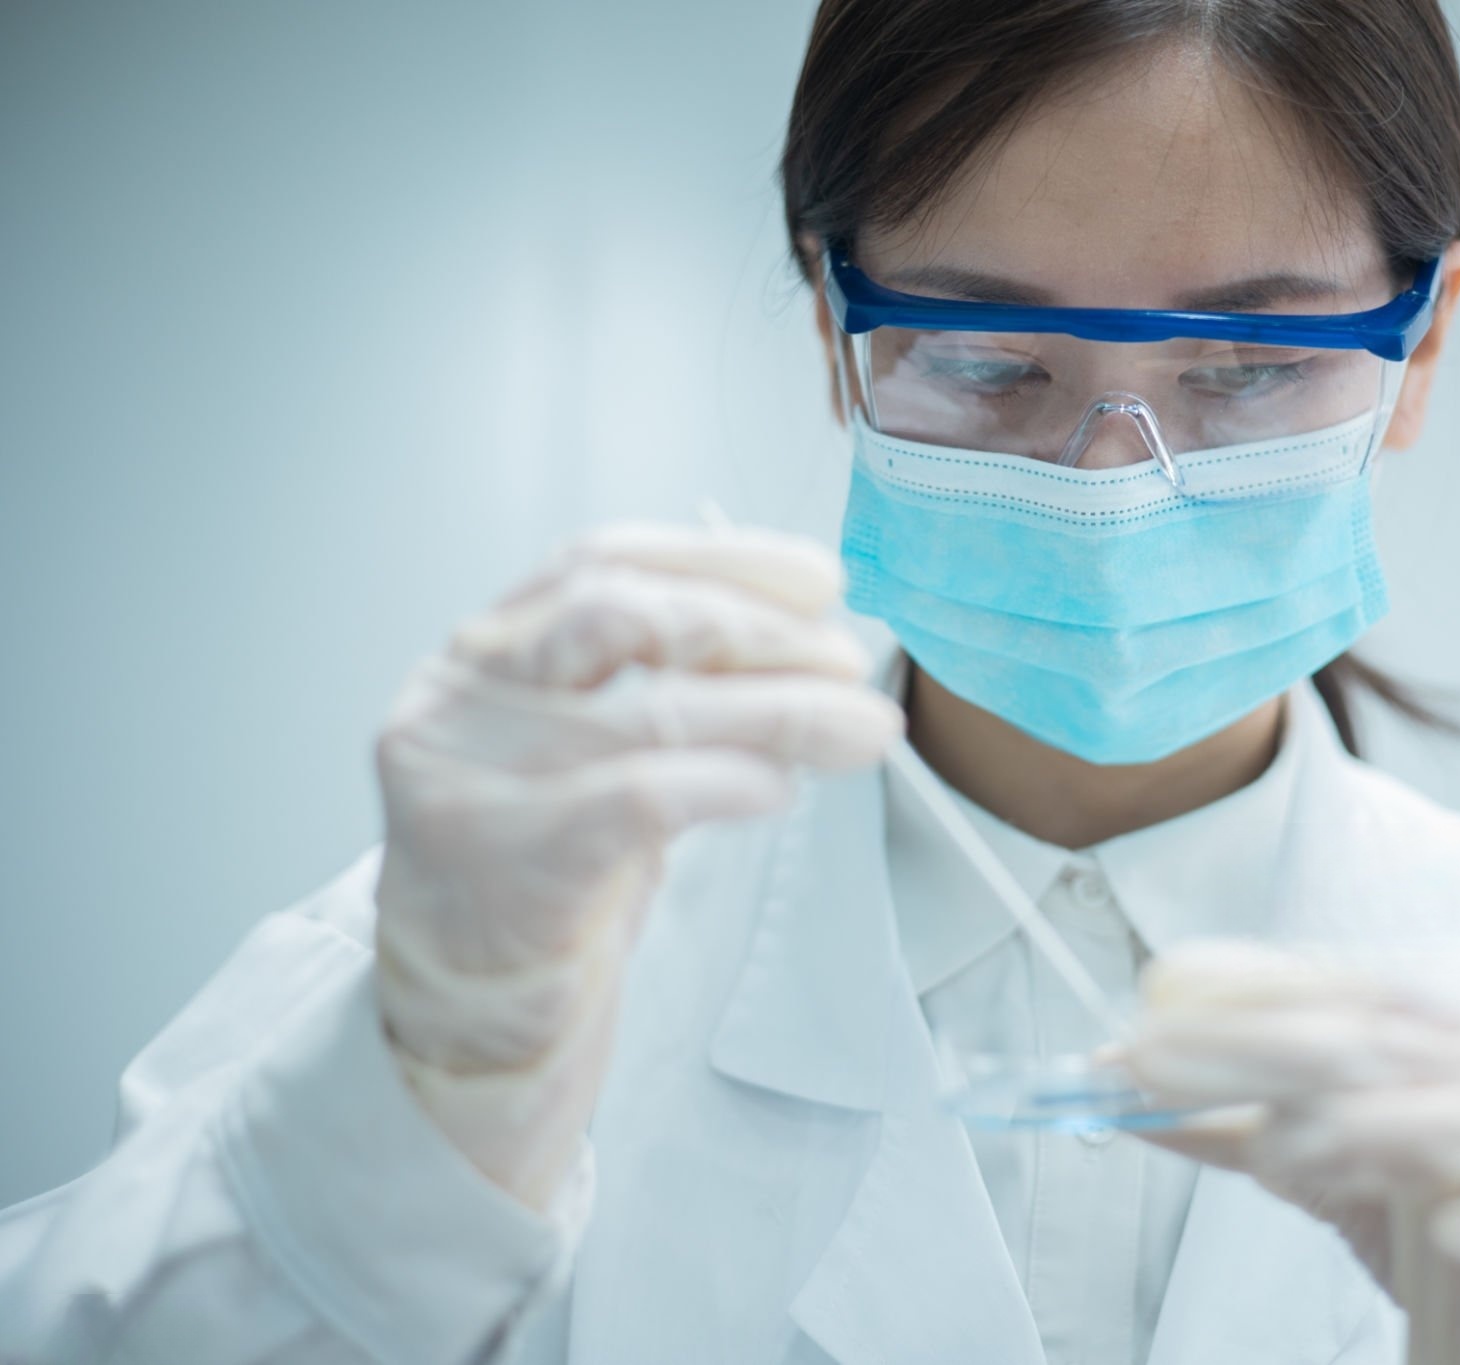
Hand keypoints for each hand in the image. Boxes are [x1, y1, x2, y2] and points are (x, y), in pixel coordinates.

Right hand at [371, 521, 900, 1207]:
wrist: (475, 1034)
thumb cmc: (550, 887)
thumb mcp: (603, 763)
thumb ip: (672, 692)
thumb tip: (811, 642)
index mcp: (482, 656)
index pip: (600, 562)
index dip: (719, 559)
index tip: (819, 579)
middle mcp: (456, 702)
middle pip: (623, 619)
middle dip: (756, 631)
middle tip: (849, 662)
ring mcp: (466, 783)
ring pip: (648, 712)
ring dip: (778, 712)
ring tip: (859, 728)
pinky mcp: (502, 866)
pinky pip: (637, 799)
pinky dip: (726, 782)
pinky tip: (778, 791)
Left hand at [1120, 941, 1459, 1364]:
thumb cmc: (1438, 1229)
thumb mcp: (1322, 1162)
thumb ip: (1232, 1123)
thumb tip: (1126, 1081)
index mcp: (1442, 1051)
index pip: (1344, 992)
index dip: (1242, 995)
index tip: (1147, 1014)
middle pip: (1390, 1044)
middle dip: (1263, 1047)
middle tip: (1157, 1067)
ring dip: (1379, 1128)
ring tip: (1283, 1153)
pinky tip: (1458, 1228)